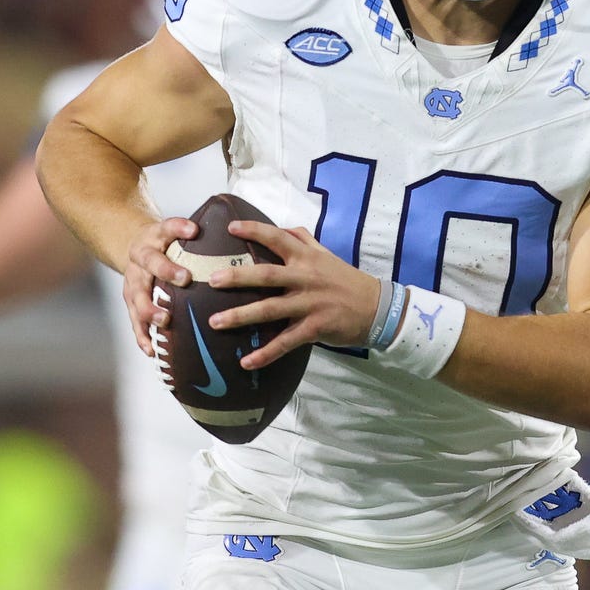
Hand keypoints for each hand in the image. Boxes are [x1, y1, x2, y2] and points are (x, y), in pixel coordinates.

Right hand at [121, 215, 200, 356]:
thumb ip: (199, 236)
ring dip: (151, 308)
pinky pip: (134, 320)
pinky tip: (152, 349)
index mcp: (154, 237)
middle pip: (150, 262)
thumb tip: (242, 237)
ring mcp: (133, 281)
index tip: (194, 230)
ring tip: (165, 319)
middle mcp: (141, 258)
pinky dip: (142, 335)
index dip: (178, 228)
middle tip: (185, 278)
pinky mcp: (130, 302)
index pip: (166, 227)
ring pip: (138, 295)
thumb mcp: (176, 232)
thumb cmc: (165, 244)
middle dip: (167, 271)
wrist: (134, 248)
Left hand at [204, 220, 384, 368]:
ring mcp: (310, 304)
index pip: (278, 238)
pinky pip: (286, 342)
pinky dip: (265, 353)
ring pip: (270, 309)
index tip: (230, 228)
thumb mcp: (326, 255)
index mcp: (307, 258)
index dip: (254, 231)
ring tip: (215, 322)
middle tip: (212, 280)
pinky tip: (246, 361)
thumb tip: (280, 228)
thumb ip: (303, 241)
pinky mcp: (315, 328)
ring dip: (241, 316)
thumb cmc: (346, 280)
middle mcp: (306, 278)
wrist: (377, 308)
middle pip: (267, 275)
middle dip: (238, 277)